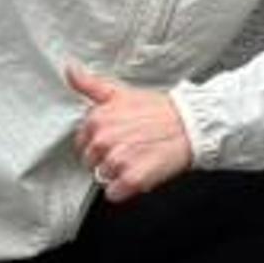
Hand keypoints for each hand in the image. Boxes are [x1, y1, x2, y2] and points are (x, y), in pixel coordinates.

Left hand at [64, 62, 194, 202]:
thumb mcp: (122, 92)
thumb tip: (70, 68)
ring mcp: (117, 160)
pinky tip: (141, 170)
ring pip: (103, 178)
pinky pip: (114, 194)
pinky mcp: (132, 179)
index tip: (118, 136)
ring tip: (139, 156)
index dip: (100, 142)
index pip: (82, 143)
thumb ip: (91, 84)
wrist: (193, 124)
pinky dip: (127, 188)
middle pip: (91, 163)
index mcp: (97, 119)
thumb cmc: (160, 110)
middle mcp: (103, 140)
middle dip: (108, 158)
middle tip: (131, 146)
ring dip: (119, 173)